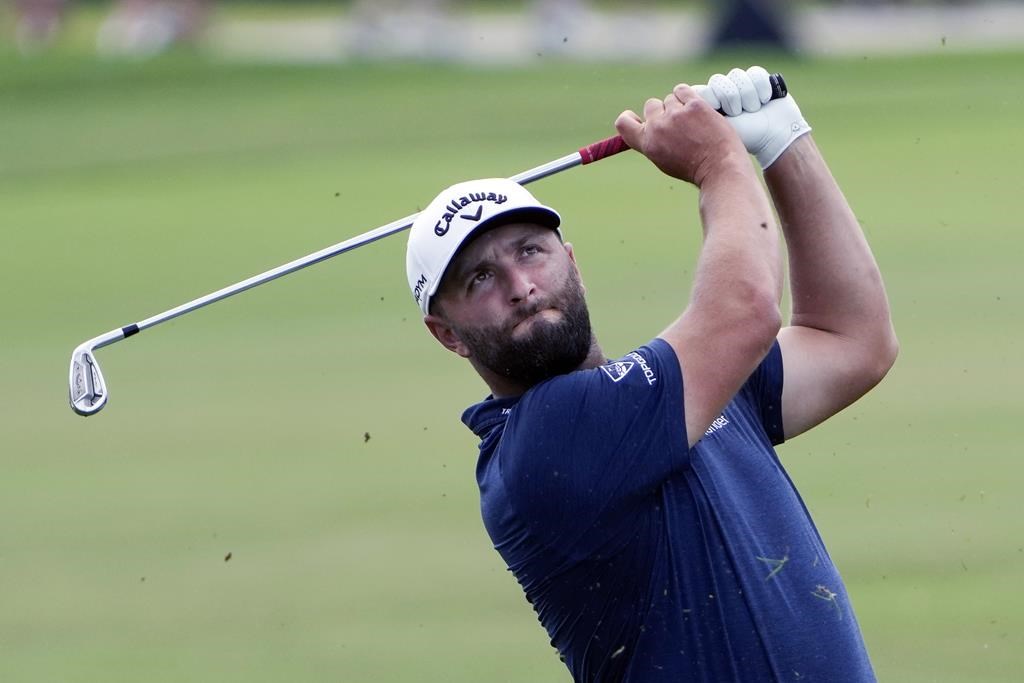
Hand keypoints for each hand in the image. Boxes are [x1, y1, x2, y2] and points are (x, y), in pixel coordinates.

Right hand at [615, 83, 748, 186]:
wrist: (719, 169)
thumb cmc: (694, 169)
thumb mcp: (664, 160)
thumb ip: (654, 141)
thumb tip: (649, 125)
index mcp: (647, 143)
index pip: (623, 122)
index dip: (630, 116)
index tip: (641, 118)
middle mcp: (658, 127)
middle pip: (651, 105)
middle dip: (662, 111)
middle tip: (679, 124)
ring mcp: (676, 114)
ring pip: (670, 99)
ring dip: (679, 105)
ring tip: (693, 122)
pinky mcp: (694, 105)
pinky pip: (682, 90)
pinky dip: (687, 96)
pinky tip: (696, 107)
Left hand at [694, 66, 810, 168]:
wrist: (773, 138)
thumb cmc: (743, 137)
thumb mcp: (715, 130)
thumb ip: (695, 118)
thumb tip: (680, 106)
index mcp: (710, 104)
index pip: (701, 89)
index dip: (711, 98)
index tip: (719, 112)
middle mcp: (724, 92)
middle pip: (717, 81)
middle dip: (730, 99)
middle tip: (737, 114)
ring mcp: (741, 85)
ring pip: (736, 76)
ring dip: (746, 96)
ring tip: (753, 111)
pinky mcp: (759, 79)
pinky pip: (754, 73)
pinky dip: (761, 88)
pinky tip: (765, 101)